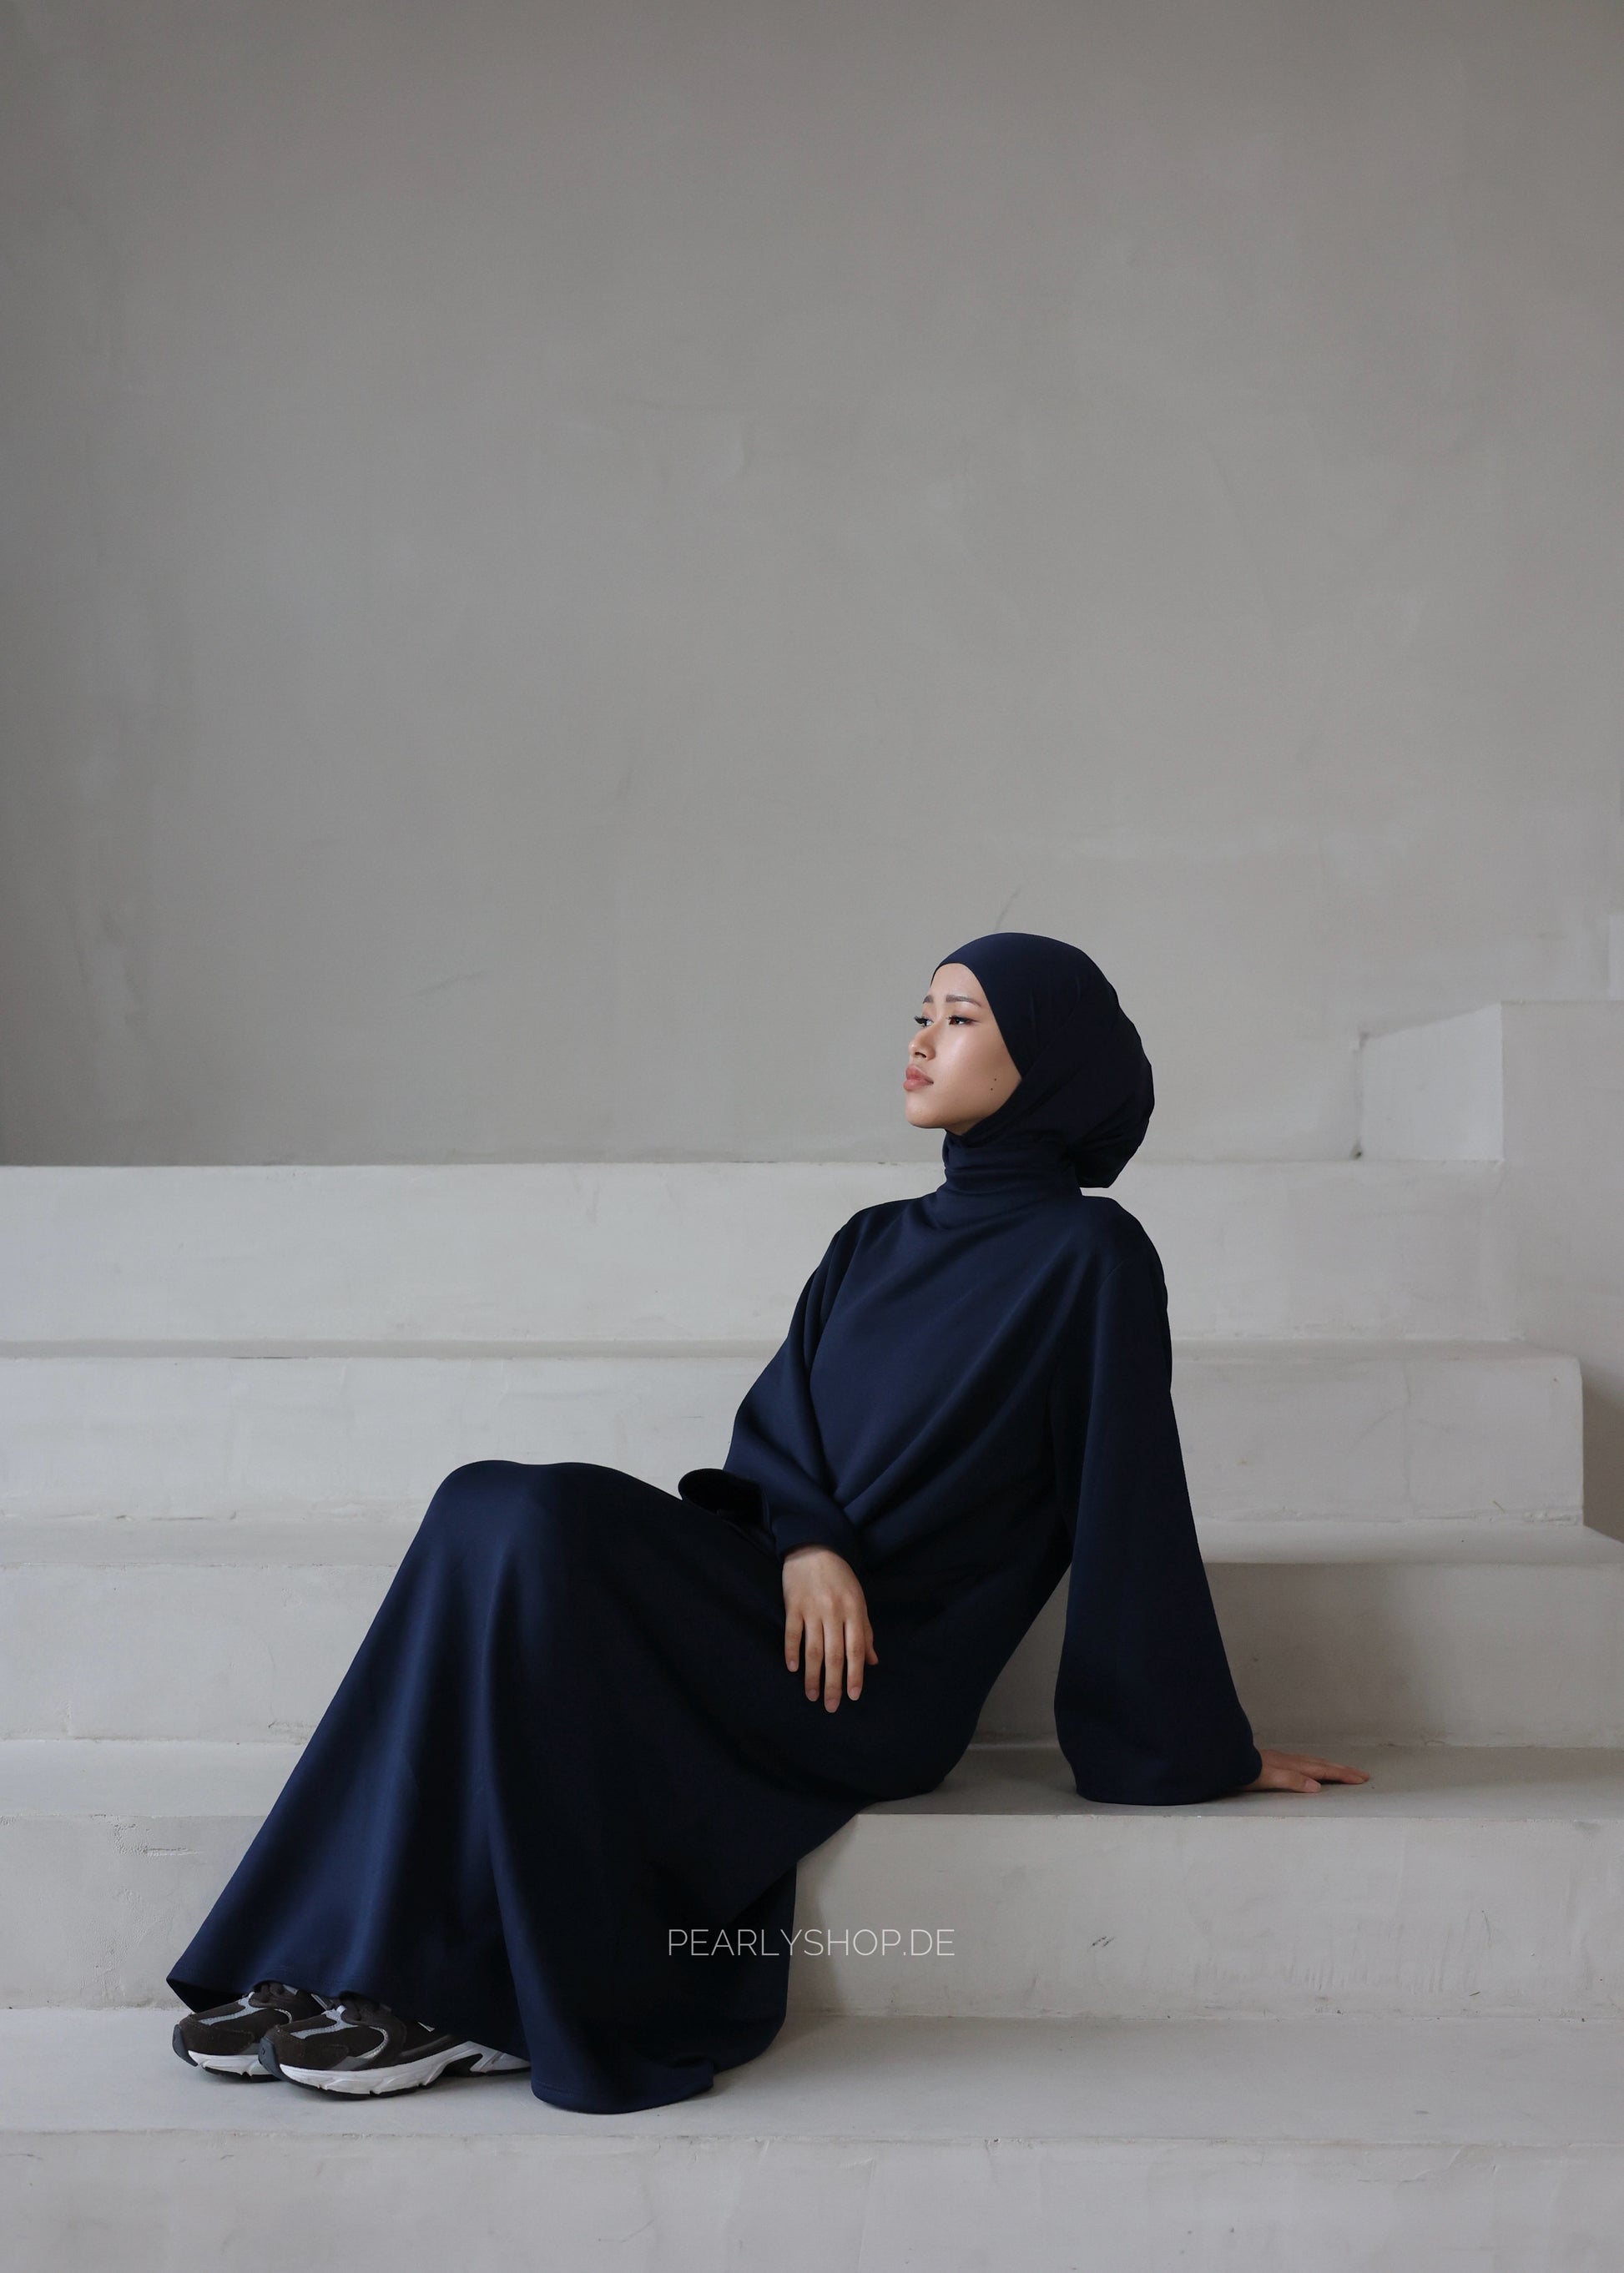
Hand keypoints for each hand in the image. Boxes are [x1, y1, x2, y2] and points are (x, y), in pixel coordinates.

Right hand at [781, 1545, 877, 1710]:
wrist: (814, 1547)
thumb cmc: (840, 1578)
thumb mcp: (859, 1601)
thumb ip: (865, 1631)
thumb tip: (872, 1662)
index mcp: (854, 1611)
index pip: (855, 1650)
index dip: (855, 1675)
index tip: (854, 1696)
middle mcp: (834, 1612)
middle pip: (834, 1655)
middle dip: (833, 1683)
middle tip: (831, 1706)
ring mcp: (812, 1609)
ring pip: (813, 1649)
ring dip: (812, 1675)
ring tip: (811, 1695)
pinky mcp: (793, 1605)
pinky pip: (792, 1633)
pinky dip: (792, 1652)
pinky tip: (793, 1668)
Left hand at [1242, 1747, 1369, 1793]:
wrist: (1225, 1758)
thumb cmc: (1245, 1771)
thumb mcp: (1269, 1778)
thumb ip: (1292, 1781)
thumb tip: (1317, 1787)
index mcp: (1293, 1766)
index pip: (1323, 1770)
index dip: (1342, 1775)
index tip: (1361, 1779)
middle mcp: (1291, 1760)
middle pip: (1322, 1764)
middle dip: (1343, 1770)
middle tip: (1362, 1775)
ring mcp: (1283, 1760)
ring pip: (1314, 1762)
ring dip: (1331, 1767)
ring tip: (1343, 1771)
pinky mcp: (1276, 1761)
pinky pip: (1304, 1762)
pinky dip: (1316, 1765)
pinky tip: (1312, 1769)